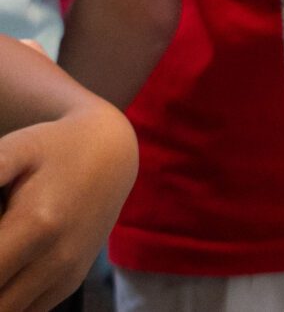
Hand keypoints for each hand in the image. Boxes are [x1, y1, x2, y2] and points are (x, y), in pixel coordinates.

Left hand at [0, 100, 135, 311]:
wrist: (111, 154)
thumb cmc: (55, 148)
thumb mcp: (16, 149)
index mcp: (38, 225)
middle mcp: (56, 260)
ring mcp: (65, 276)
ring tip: (2, 252)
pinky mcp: (68, 284)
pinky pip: (24, 311)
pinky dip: (6, 299)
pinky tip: (6, 267)